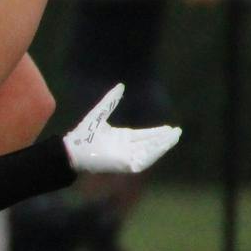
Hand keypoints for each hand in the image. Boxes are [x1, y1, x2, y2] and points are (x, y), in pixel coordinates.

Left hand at [62, 85, 181, 173]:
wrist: (73, 149)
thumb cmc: (84, 134)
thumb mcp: (100, 113)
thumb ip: (110, 101)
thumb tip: (121, 85)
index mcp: (122, 138)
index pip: (144, 135)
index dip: (157, 132)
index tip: (169, 128)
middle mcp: (126, 148)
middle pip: (150, 143)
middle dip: (164, 139)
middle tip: (177, 132)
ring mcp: (126, 157)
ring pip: (150, 152)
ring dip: (162, 145)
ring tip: (173, 137)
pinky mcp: (125, 165)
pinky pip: (144, 160)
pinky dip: (153, 153)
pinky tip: (161, 145)